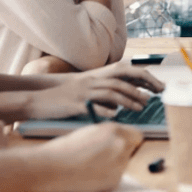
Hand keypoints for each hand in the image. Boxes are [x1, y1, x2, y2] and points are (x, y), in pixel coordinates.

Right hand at [30, 62, 164, 117]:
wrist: (38, 100)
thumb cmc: (62, 98)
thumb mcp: (84, 93)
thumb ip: (101, 96)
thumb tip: (118, 105)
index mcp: (94, 78)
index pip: (122, 75)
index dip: (139, 79)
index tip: (153, 87)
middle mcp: (91, 82)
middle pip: (120, 83)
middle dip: (137, 91)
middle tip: (150, 99)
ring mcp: (83, 92)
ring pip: (110, 93)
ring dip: (128, 100)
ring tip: (140, 107)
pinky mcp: (76, 104)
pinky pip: (94, 106)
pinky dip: (107, 111)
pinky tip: (116, 116)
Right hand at [35, 123, 143, 191]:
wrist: (48, 169)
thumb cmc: (62, 149)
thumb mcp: (88, 133)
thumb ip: (106, 134)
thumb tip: (117, 138)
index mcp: (113, 130)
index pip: (135, 134)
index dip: (127, 138)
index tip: (121, 141)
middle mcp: (120, 146)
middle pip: (131, 149)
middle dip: (121, 150)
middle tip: (102, 154)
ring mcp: (119, 166)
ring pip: (123, 163)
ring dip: (112, 164)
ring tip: (89, 165)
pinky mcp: (113, 182)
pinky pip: (115, 177)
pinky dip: (106, 177)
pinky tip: (88, 175)